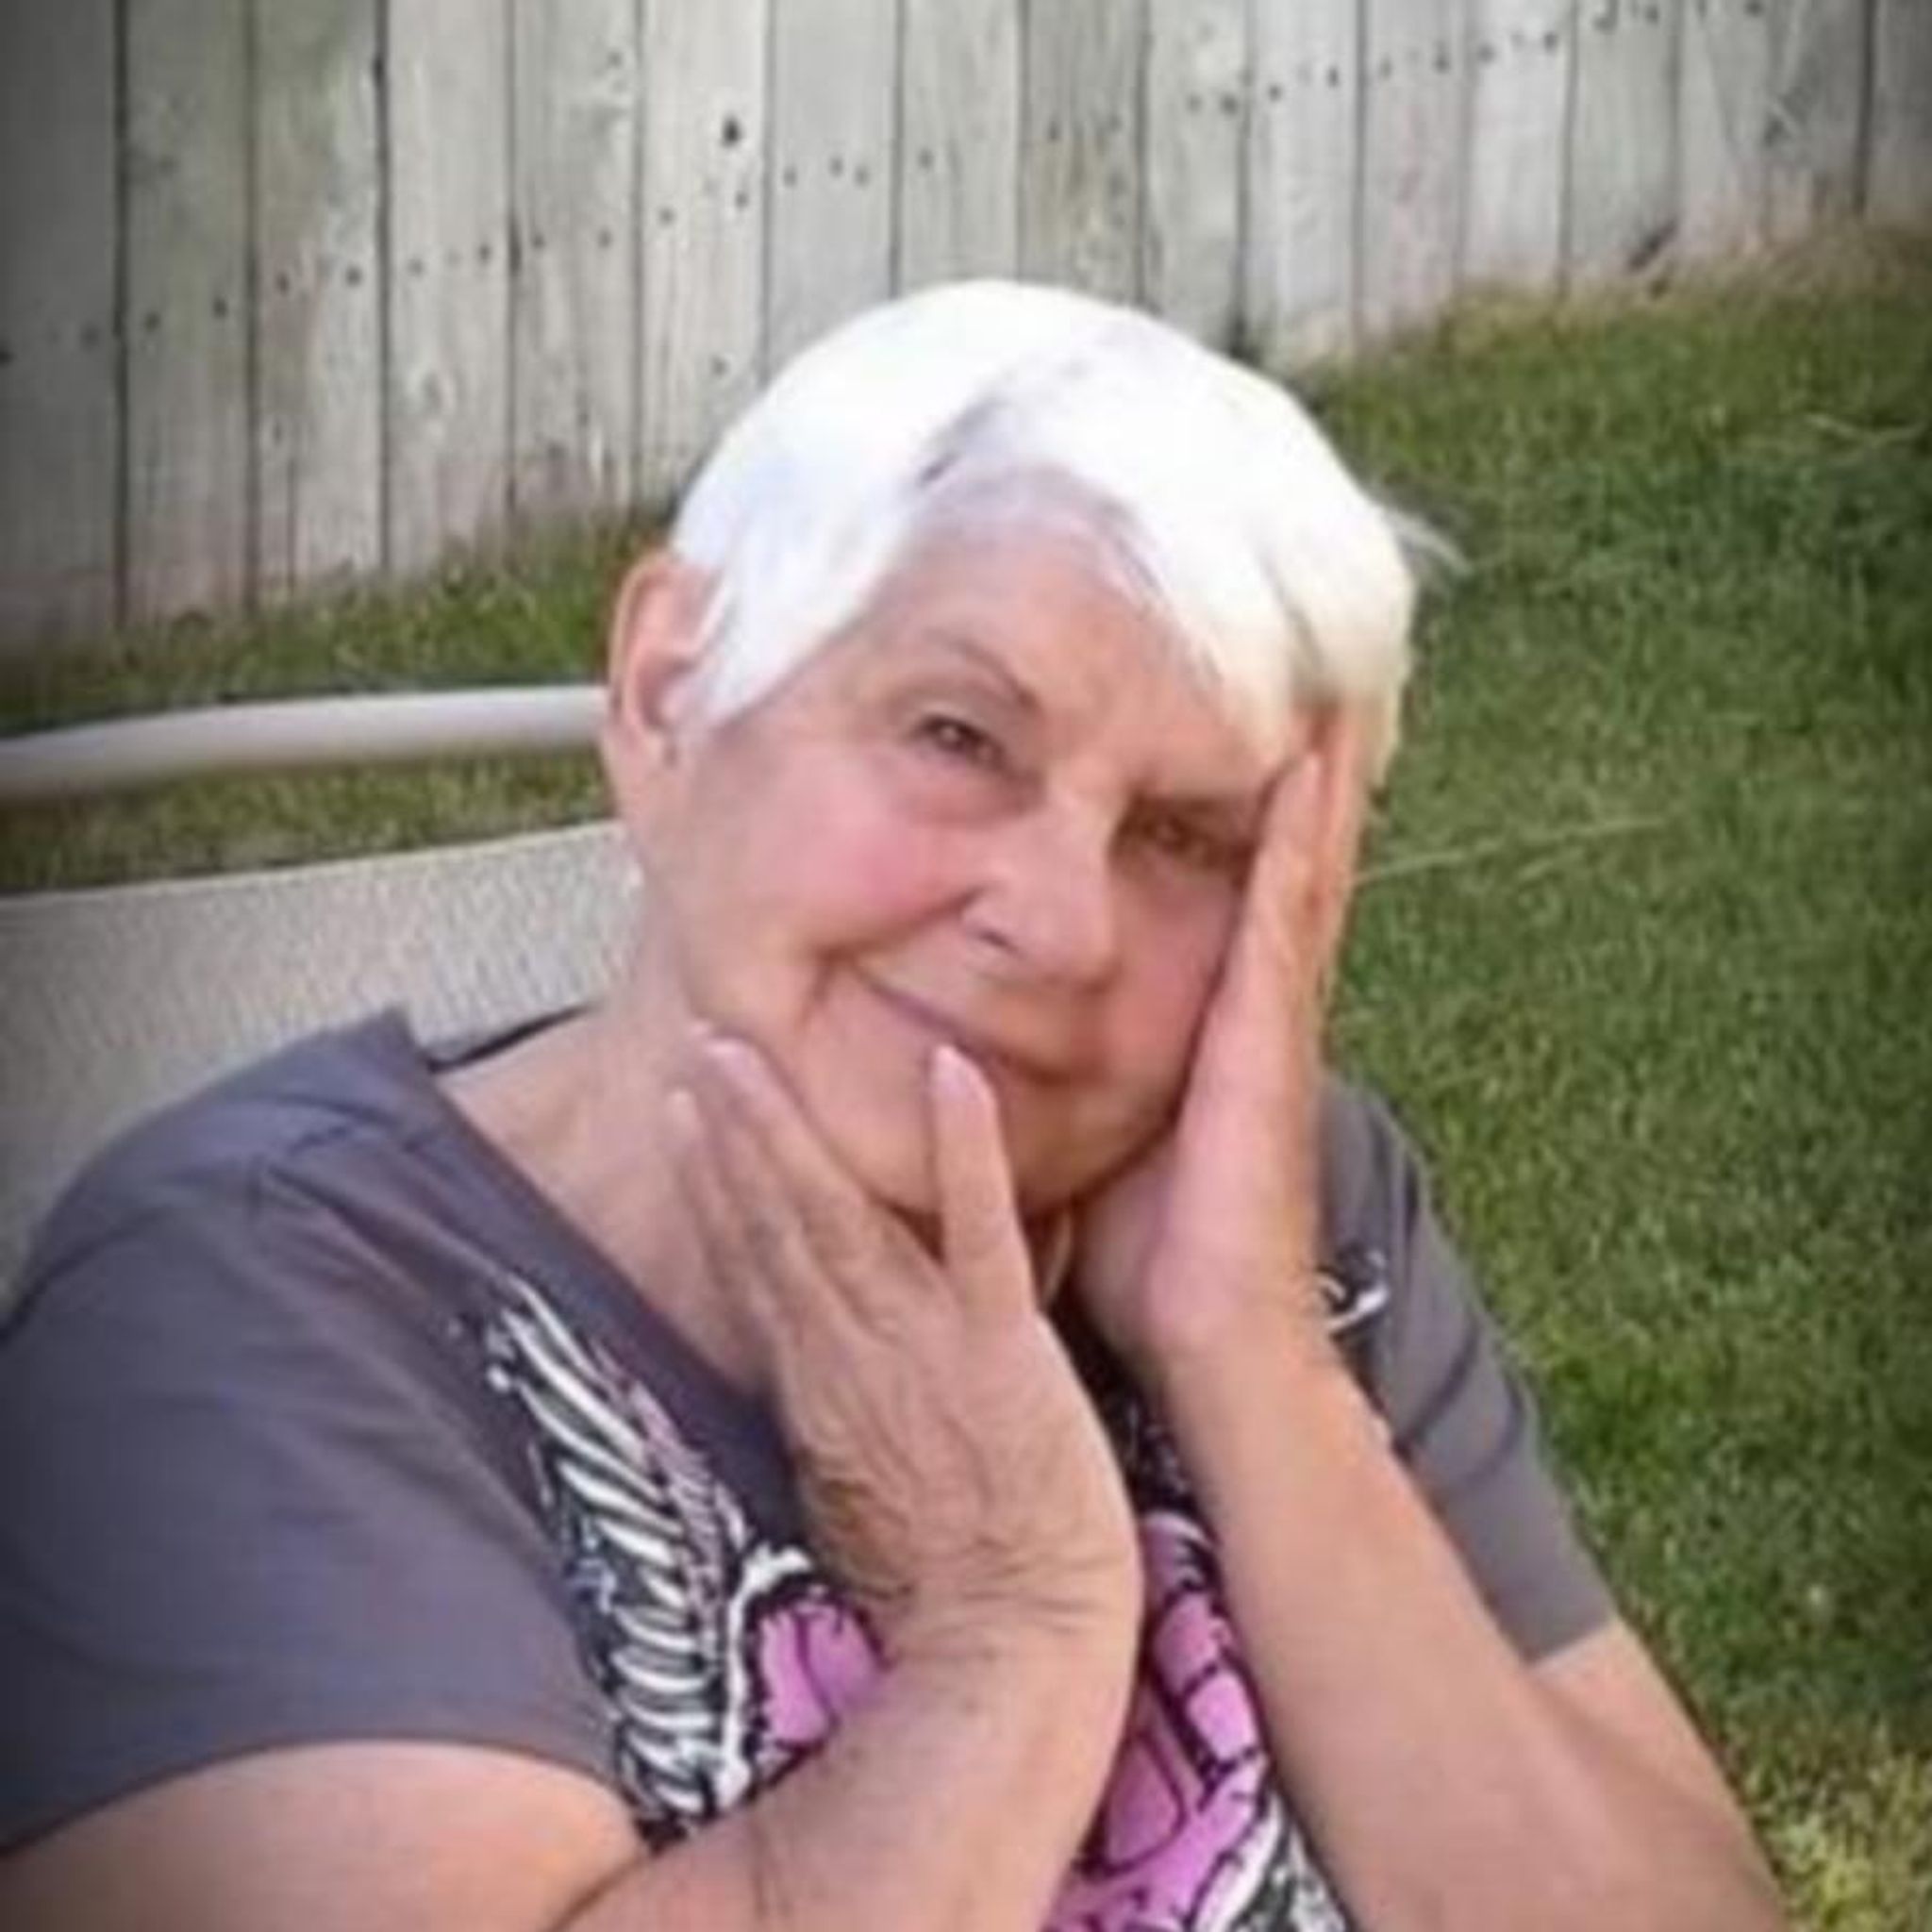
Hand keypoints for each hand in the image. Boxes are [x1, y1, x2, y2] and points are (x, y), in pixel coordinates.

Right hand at [669, 1033, 1139, 1665]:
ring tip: (747, 1053)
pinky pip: (981, 1230)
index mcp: (819, 1383)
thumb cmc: (943, 1582)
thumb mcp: (853, 1491)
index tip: (679, 1109)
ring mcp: (924, 1340)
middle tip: (699, 1042)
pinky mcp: (1003, 1344)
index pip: (754, 1261)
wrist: (1017, 1638)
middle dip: (732, 1131)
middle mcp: (853, 1350)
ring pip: (840, 1216)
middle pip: (776, 1223)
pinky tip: (950, 1072)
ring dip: (789, 1129)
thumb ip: (828, 1409)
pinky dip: (962, 1151)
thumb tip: (802, 1360)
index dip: (714, 1182)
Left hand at [1070, 707, 1368, 1389]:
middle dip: (1295, 768)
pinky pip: (1285, 914)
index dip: (1246, 813)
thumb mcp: (1096, 1141)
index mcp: (1216, 1028)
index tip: (1231, 722)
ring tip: (1324, 674)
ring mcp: (1274, 1017)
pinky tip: (1307, 762)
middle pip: (1282, 860)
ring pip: (1298, 866)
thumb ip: (1068, 1079)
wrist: (1210, 1343)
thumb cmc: (1150, 1256)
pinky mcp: (1269, 1038)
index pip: (1236, 895)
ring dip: (1313, 774)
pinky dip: (1303, 834)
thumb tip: (989, 1043)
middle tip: (1304, 663)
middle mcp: (1255, 1007)